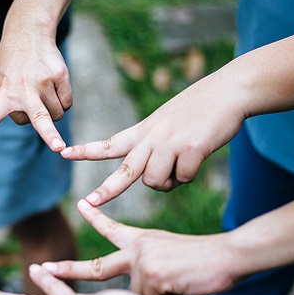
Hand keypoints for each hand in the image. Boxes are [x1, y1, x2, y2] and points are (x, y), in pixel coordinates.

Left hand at [0, 30, 71, 150]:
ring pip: (56, 115)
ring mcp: (45, 82)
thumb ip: (10, 104)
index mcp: (5, 93)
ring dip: (52, 112)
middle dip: (49, 135)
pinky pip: (67, 103)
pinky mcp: (61, 75)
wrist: (29, 32)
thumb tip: (31, 121)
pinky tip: (53, 87)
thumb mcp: (2, 81)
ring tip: (42, 94)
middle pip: (39, 117)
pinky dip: (62, 101)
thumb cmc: (13, 65)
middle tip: (58, 147)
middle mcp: (25, 89)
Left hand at [41, 200, 239, 294]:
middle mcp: (137, 248)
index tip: (81, 204)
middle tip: (42, 269)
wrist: (229, 255)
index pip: (112, 228)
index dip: (96, 217)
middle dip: (67, 270)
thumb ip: (152, 280)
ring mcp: (142, 262)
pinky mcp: (152, 276)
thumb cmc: (207, 262)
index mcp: (143, 241)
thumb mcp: (172, 267)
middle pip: (96, 267)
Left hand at [61, 71, 246, 199]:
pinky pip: (184, 178)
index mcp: (144, 131)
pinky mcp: (191, 149)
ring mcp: (171, 143)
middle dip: (106, 190)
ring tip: (183, 162)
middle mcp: (152, 137)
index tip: (64, 152)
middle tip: (88, 203)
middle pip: (125, 171)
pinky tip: (199, 156)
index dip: (87, 150)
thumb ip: (154, 150)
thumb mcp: (168, 124)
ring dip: (169, 182)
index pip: (109, 143)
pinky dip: (191, 174)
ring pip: (156, 182)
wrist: (229, 91)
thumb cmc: (200, 109)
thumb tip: (152, 182)